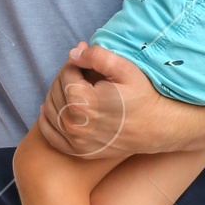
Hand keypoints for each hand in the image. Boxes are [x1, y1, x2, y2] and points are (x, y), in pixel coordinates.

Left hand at [36, 42, 174, 158]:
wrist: (157, 127)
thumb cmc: (142, 96)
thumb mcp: (125, 69)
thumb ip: (96, 56)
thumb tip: (73, 53)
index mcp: (81, 101)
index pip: (65, 73)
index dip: (74, 62)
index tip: (85, 58)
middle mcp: (73, 123)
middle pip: (56, 91)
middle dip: (65, 77)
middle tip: (81, 70)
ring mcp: (75, 140)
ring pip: (51, 110)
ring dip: (56, 94)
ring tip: (71, 85)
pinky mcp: (79, 151)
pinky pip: (51, 135)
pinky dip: (47, 121)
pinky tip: (50, 109)